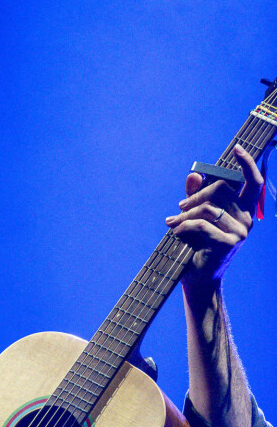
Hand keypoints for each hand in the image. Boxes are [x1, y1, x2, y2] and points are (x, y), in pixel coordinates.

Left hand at [165, 145, 263, 286]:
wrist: (196, 277)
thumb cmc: (196, 245)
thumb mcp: (194, 217)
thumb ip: (195, 195)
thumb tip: (194, 174)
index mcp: (243, 210)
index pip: (252, 182)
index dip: (247, 163)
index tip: (237, 149)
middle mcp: (247, 219)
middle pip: (220, 189)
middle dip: (194, 196)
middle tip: (179, 208)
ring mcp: (240, 231)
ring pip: (207, 207)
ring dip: (184, 214)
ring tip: (173, 223)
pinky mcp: (228, 243)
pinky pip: (201, 224)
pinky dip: (183, 226)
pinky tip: (175, 232)